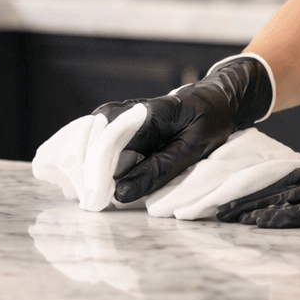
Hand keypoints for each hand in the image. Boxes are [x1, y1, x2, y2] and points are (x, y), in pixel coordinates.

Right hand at [92, 55, 273, 202]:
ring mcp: (122, 113)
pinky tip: (88, 176)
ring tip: (84, 191)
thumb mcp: (194, 148)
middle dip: (87, 170)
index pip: (113, 144)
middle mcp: (130, 109)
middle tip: (90, 200)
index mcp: (150, 113)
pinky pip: (97, 136)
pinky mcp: (120, 121)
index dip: (100, 174)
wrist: (215, 98)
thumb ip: (159, 169)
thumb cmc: (209, 121)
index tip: (97, 200)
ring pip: (90, 135)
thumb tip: (123, 191)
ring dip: (84, 163)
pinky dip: (90, 156)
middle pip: (95, 138)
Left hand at [215, 124, 299, 227]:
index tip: (224, 196)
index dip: (252, 189)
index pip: (281, 180)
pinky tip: (261, 222)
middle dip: (241, 198)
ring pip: (286, 199)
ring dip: (252, 209)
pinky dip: (283, 217)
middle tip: (209, 207)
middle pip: (275, 188)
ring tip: (223, 216)